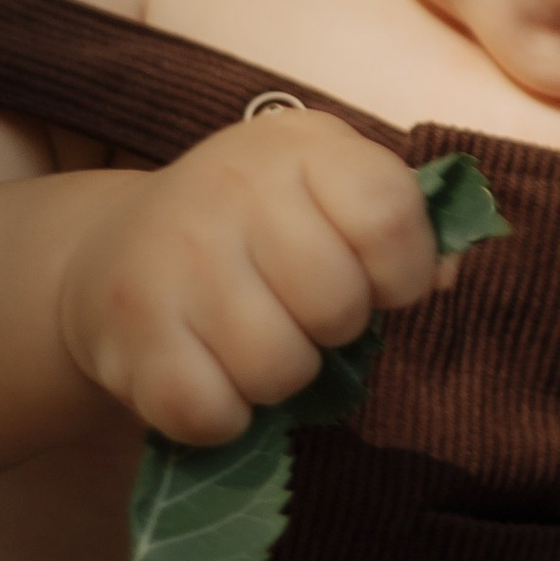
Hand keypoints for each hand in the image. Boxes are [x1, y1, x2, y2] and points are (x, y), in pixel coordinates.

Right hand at [55, 106, 448, 446]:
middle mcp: (232, 184)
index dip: (402, 272)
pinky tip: (209, 374)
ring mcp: (174, 255)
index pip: (389, 215)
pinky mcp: (131, 328)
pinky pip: (211, 412)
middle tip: (298, 312)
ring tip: (252, 341)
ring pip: (278, 368)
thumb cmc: (254, 230)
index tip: (377, 281)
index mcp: (299, 144)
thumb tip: (444, 278)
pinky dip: (223, 416)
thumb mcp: (328, 195)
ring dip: (279, 377)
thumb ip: (398, 229)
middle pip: (337, 304)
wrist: (116, 249)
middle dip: (334, 329)